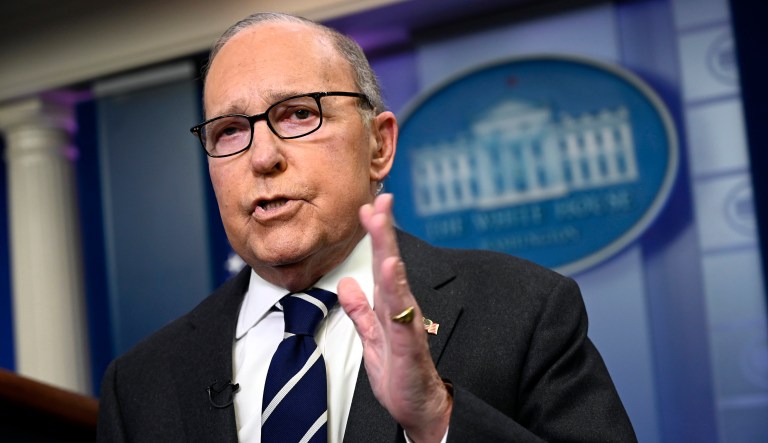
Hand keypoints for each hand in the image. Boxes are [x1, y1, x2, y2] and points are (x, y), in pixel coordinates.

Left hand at [338, 193, 451, 441]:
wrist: (419, 408)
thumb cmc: (399, 374)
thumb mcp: (372, 338)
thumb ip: (360, 311)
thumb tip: (347, 284)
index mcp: (390, 305)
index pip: (381, 263)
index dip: (375, 235)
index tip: (368, 205)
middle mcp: (401, 308)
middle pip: (390, 262)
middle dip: (384, 229)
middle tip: (380, 198)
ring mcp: (406, 323)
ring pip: (396, 280)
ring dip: (388, 250)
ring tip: (382, 223)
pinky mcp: (408, 343)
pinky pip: (401, 312)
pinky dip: (396, 288)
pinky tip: (391, 268)